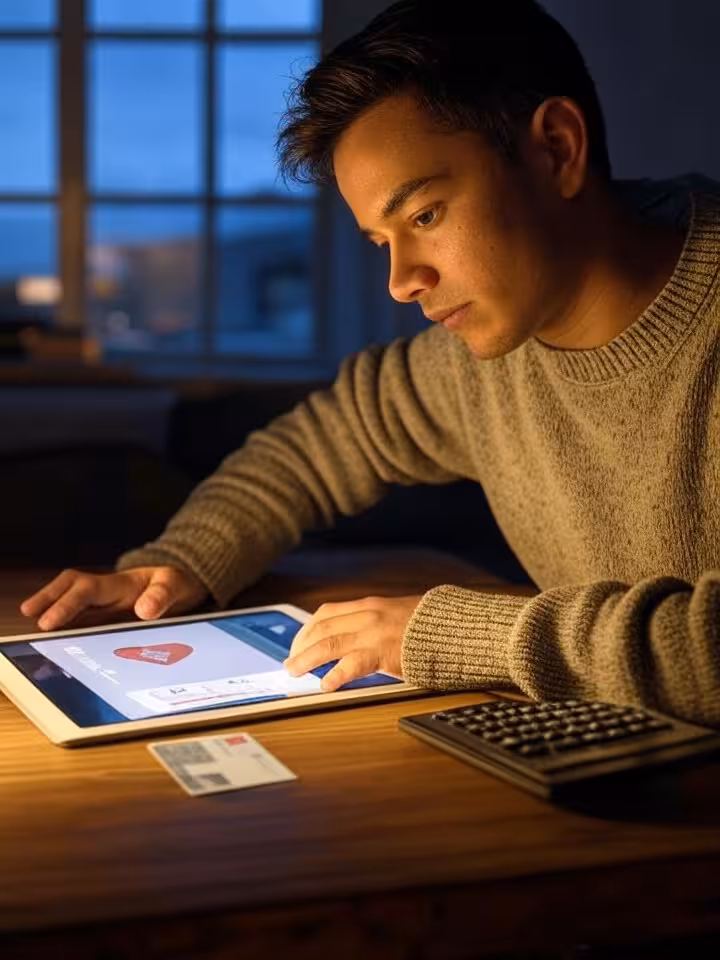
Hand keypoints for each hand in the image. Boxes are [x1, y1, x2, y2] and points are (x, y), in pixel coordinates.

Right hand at [19, 566, 208, 631]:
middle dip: (48, 600)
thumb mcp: (178, 587)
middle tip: (29, 615)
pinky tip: (57, 643)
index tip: (48, 622)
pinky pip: (82, 619)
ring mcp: (105, 603)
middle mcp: (107, 591)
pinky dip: (67, 626)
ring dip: (52, 612)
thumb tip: (144, 610)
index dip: (66, 605)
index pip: (87, 591)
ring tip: (32, 628)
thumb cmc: (176, 584)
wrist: (183, 584)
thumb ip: (163, 596)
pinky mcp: (106, 616)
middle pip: (70, 589)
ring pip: (71, 602)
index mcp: (120, 584)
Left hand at [284, 595, 422, 691]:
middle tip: (291, 662)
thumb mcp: (398, 613)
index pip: (326, 613)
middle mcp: (367, 615)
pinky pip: (352, 663)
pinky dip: (335, 674)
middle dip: (301, 645)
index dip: (307, 629)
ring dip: (307, 658)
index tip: (298, 643)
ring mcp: (374, 632)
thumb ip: (376, 621)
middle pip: (321, 627)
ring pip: (329, 643)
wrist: (455, 626)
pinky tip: (326, 685)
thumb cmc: (430, 625)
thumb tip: (356, 637)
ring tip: (295, 671)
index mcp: (369, 605)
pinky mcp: (384, 651)